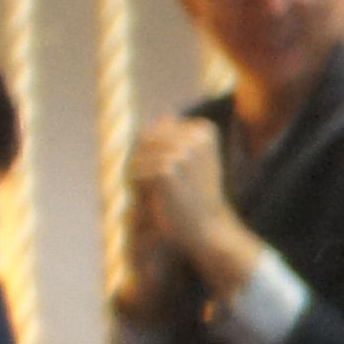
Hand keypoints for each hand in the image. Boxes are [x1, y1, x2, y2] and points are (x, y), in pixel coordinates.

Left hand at [127, 118, 263, 290]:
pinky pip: (136, 168)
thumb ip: (178, 138)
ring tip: (149, 191)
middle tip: (150, 184)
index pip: (159, 130)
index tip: (166, 174)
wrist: (207, 228)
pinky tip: (150, 197)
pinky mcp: (168, 167)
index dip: (152, 152)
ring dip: (137, 172)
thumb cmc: (199, 196)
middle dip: (141, 159)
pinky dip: (136, 184)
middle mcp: (195, 136)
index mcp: (205, 129)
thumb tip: (166, 115)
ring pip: (138, 153)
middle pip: (145, 138)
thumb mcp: (193, 162)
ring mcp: (182, 151)